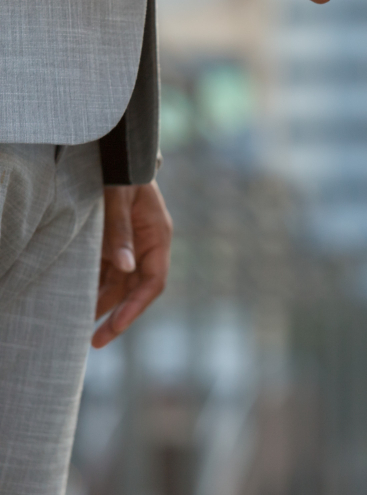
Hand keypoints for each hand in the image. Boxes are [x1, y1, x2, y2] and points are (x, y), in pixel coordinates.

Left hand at [93, 181, 172, 348]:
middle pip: (136, 289)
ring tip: (81, 324)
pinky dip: (96, 285)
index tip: (116, 326)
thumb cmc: (121, 173)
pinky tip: (79, 297)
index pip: (153, 281)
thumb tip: (125, 268)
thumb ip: (120, 232)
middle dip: (117, 315)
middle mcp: (148, 245)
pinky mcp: (116, 242)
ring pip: (121, 283)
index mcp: (158, 236)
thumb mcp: (118, 200)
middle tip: (95, 341)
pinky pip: (108, 270)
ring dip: (104, 302)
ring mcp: (132, 245)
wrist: (118, 154)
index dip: (135, 307)